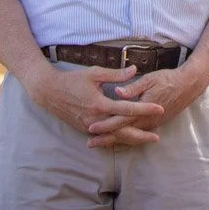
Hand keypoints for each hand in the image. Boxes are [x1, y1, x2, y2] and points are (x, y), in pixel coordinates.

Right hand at [24, 64, 164, 142]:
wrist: (49, 93)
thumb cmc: (73, 80)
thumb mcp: (95, 73)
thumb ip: (116, 74)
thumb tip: (135, 69)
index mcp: (100, 104)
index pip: (127, 109)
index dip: (145, 109)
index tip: (159, 108)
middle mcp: (95, 119)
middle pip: (122, 131)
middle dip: (141, 135)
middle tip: (157, 138)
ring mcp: (89, 127)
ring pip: (114, 137)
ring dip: (130, 139)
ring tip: (146, 140)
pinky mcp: (85, 129)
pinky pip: (105, 137)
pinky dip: (117, 138)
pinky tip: (128, 139)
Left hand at [85, 64, 208, 147]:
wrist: (188, 86)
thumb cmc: (167, 79)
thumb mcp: (149, 79)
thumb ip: (133, 87)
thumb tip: (117, 91)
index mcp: (142, 109)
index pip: (120, 120)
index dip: (105, 125)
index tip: (91, 128)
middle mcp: (146, 121)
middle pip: (122, 133)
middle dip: (106, 138)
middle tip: (89, 143)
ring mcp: (151, 124)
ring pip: (130, 136)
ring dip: (114, 140)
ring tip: (100, 143)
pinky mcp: (155, 124)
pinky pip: (137, 134)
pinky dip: (126, 138)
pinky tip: (118, 139)